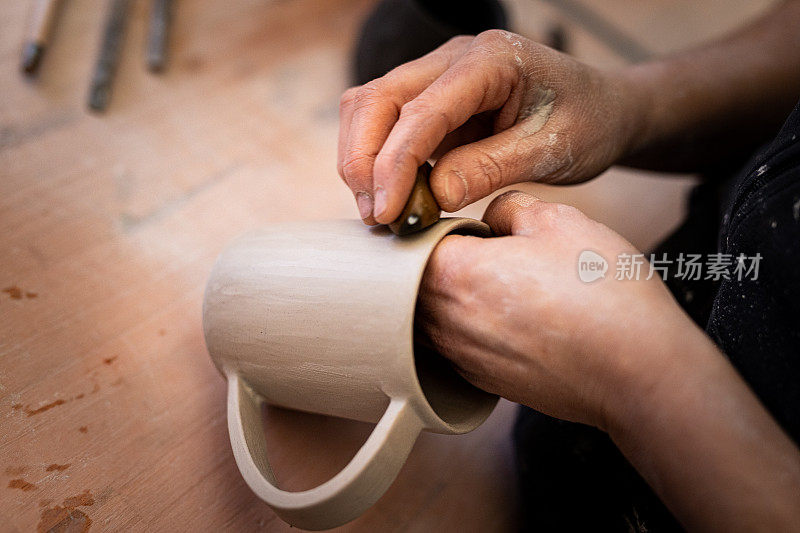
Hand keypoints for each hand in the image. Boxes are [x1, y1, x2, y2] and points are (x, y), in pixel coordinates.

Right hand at [338, 30, 642, 223]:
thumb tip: (434, 195)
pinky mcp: (432, 99)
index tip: (388, 212)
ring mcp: (438, 75)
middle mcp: (454, 59)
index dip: (395, 163)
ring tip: (379, 211)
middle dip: (363, 160)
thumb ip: (491, 168)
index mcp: (490, 61)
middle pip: (377, 99)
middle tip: (376, 216)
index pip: (422, 111)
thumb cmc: (587, 123)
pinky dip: (377, 159)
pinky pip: (386, 123)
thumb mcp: (551, 151)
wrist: (603, 109)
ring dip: (362, 159)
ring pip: (370, 107)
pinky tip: (392, 195)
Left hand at [417, 191, 699, 429]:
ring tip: (497, 284)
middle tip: (480, 250)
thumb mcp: (561, 221)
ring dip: (450, 295)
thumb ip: (509, 207)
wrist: (638, 372)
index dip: (439, 225)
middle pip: (414, 281)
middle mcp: (445, 321)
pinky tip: (508, 318)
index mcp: (455, 273)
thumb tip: (491, 218)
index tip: (465, 223)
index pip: (416, 240)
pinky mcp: (481, 381)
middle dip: (438, 261)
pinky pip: (453, 345)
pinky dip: (466, 327)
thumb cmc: (603, 293)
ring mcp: (460, 357)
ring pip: (429, 315)